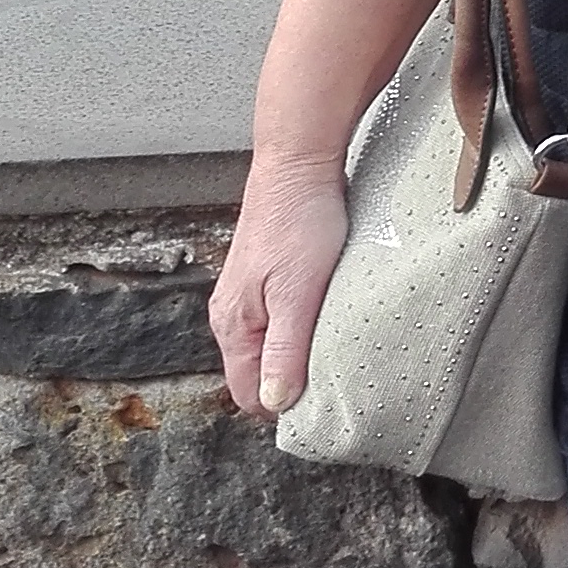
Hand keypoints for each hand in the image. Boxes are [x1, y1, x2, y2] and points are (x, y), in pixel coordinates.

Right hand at [209, 152, 348, 416]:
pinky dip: (303, 326)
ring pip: (271, 345)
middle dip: (292, 382)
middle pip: (258, 373)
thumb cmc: (300, 220)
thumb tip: (275, 403)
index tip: (322, 404)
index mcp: (232, 324)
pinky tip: (328, 316)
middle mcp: (233, 313)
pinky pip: (282, 319)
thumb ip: (283, 350)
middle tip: (335, 376)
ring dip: (300, 352)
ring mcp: (249, 293)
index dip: (283, 406)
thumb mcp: (296, 293)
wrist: (299, 161)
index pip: (248, 394)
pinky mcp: (269, 275)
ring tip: (335, 346)